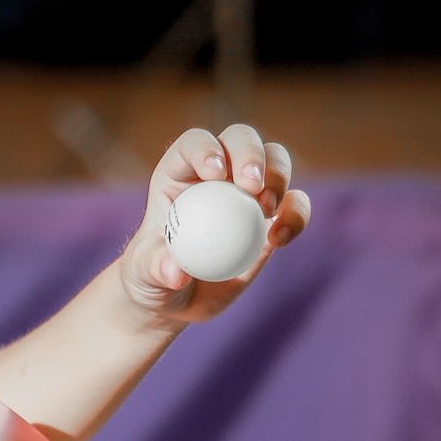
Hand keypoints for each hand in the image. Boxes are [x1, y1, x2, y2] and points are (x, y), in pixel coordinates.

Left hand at [120, 123, 310, 325]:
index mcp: (179, 172)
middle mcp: (218, 173)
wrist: (178, 300)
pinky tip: (279, 239)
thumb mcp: (144, 273)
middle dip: (250, 153)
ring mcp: (248, 192)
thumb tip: (177, 272)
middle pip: (240, 139)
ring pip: (275, 162)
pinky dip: (296, 216)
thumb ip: (156, 268)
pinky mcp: (273, 219)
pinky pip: (295, 206)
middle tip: (251, 185)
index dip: (206, 148)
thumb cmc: (152, 277)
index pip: (194, 143)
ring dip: (279, 177)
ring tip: (267, 209)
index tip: (214, 174)